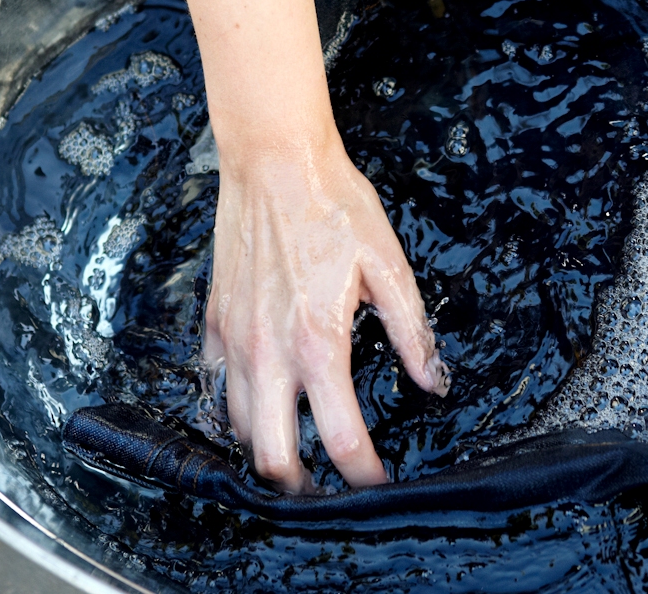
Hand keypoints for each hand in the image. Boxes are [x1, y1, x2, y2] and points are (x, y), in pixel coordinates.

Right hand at [204, 141, 448, 493]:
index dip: (363, 474)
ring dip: (267, 444)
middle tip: (326, 486)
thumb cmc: (334, 207)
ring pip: (240, 425)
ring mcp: (234, 339)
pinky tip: (264, 396)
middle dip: (300, 484)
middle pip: (271, 455)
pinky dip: (239, 403)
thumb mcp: (389, 267)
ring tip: (296, 444)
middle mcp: (268, 351)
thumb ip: (412, 333)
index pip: (341, 438)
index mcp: (318, 343)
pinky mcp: (215, 321)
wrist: (274, 161)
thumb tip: (433, 381)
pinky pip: (218, 384)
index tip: (377, 482)